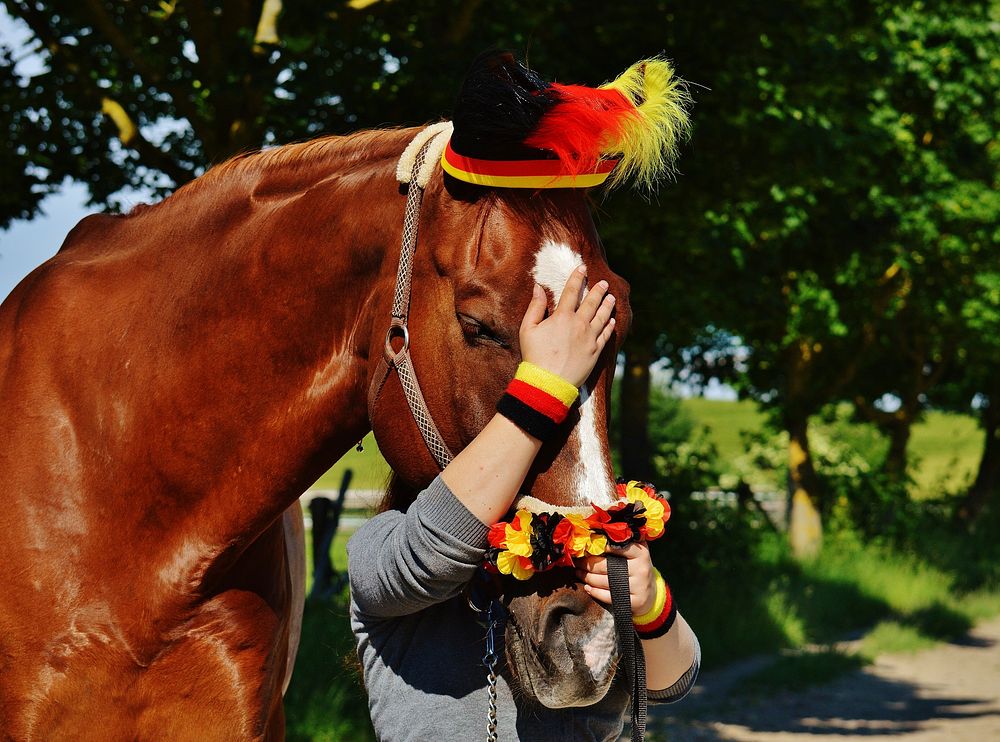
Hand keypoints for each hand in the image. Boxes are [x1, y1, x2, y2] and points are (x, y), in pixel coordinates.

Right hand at [519, 265, 615, 387]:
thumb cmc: (534, 356)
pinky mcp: (595, 352)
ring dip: (607, 305)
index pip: (571, 291)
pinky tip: (611, 320)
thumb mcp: (527, 329)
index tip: (582, 267)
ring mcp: (589, 338)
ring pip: (602, 317)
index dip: (577, 277)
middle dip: (598, 290)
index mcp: (562, 317)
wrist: (548, 382)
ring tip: (611, 298)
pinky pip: (606, 335)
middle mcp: (579, 324)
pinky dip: (609, 326)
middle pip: (591, 302)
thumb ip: (535, 307)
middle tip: (603, 283)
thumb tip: (538, 288)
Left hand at [575, 542, 657, 616]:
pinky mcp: (633, 602)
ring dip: (587, 577)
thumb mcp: (636, 552)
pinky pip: (608, 597)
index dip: (602, 546)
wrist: (651, 594)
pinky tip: (587, 587)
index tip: (587, 545)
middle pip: (606, 566)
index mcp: (641, 553)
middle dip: (587, 563)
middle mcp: (640, 569)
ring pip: (604, 582)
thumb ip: (623, 542)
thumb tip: (600, 531)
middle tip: (577, 561)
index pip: (618, 547)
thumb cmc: (638, 567)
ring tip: (578, 572)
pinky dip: (594, 592)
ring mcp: (638, 586)